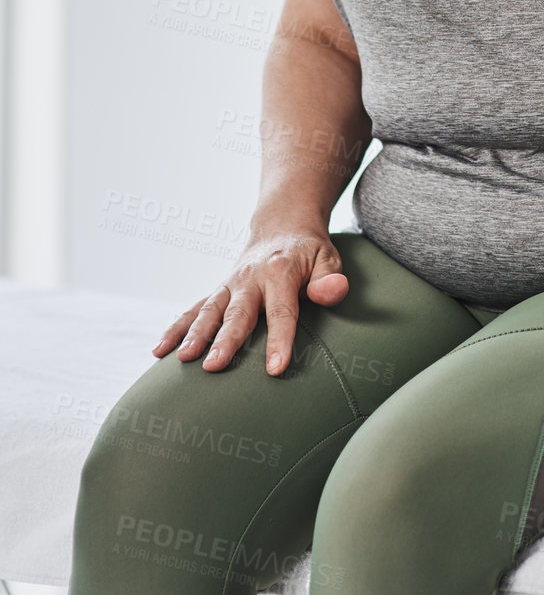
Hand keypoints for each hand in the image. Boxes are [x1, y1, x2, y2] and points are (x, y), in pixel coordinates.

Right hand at [151, 221, 348, 375]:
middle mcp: (249, 278)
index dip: (280, 340)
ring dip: (195, 334)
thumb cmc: (309, 251)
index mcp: (280, 272)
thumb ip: (330, 278)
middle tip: (214, 366)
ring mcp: (230, 284)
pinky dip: (175, 328)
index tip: (275, 368)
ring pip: (209, 310)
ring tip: (183, 359)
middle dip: (225, 340)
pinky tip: (159, 350)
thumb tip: (333, 292)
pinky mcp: (218, 291)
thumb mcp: (328, 259)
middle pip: (238, 313)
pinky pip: (193, 309)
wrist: (282, 226)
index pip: (282, 311)